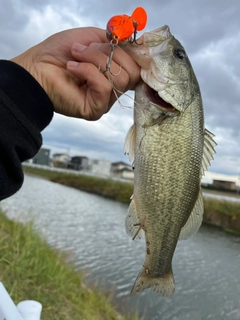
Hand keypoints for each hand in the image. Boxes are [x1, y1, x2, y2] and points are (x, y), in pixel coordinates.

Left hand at [11, 27, 139, 119]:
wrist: (37, 67)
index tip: (124, 41)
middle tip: (85, 50)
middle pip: (133, 72)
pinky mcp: (97, 109)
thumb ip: (117, 40)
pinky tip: (72, 69)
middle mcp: (114, 88)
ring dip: (96, 60)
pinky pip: (105, 87)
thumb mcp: (93, 37)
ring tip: (76, 57)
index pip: (138, 65)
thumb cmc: (60, 52)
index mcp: (116, 72)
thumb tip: (141, 42)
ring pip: (120, 78)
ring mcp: (106, 100)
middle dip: (109, 54)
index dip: (134, 52)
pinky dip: (87, 72)